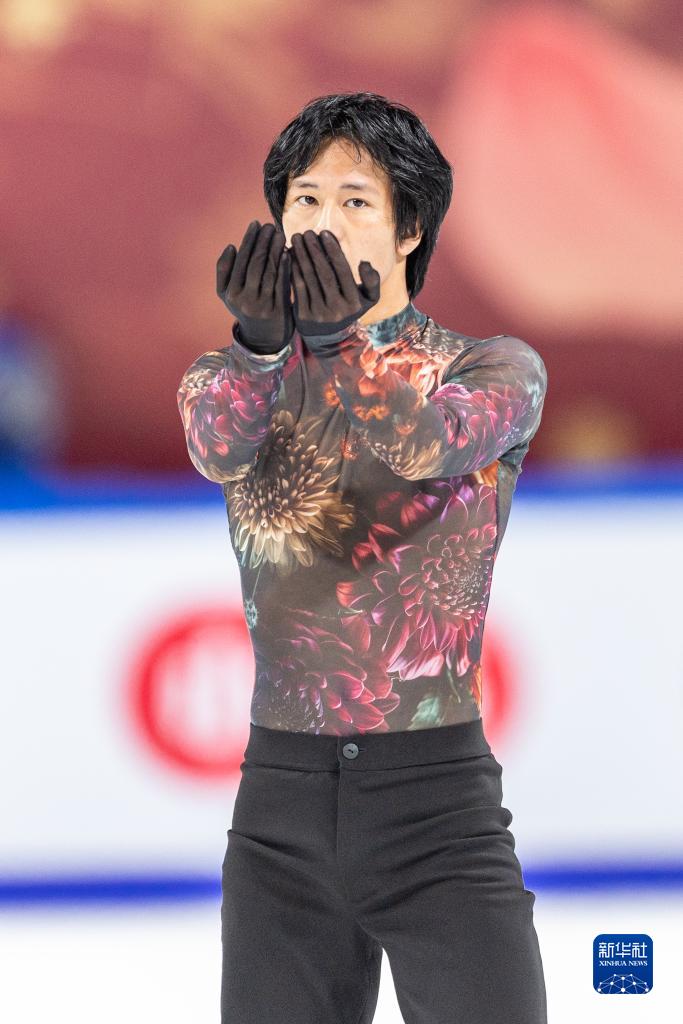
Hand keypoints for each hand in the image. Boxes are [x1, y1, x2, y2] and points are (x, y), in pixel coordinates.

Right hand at [216, 220, 294, 352]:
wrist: (263, 336)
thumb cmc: (245, 306)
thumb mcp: (228, 293)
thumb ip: (224, 270)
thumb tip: (231, 247)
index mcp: (230, 293)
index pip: (241, 260)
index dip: (249, 240)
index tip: (256, 224)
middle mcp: (245, 300)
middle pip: (255, 264)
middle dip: (263, 241)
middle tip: (269, 225)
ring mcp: (263, 305)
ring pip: (269, 271)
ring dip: (275, 250)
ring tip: (279, 234)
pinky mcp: (279, 309)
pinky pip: (282, 283)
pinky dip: (285, 266)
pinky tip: (287, 252)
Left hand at [289, 230, 379, 335]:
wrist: (329, 336)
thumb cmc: (348, 307)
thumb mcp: (368, 298)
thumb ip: (372, 280)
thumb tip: (365, 263)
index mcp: (354, 303)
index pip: (343, 271)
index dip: (333, 250)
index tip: (324, 232)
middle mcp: (337, 310)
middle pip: (325, 274)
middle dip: (315, 250)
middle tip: (307, 233)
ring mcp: (319, 314)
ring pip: (309, 279)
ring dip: (302, 256)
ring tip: (297, 238)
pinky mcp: (304, 316)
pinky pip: (298, 288)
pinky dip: (293, 269)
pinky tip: (290, 254)